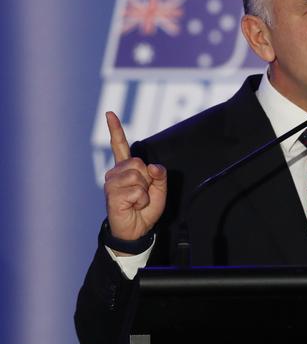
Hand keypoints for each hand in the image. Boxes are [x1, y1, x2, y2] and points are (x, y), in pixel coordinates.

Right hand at [103, 112, 166, 250]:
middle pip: (139, 163)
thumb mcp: (159, 190)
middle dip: (148, 179)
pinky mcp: (112, 195)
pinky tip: (133, 206)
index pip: (120, 146)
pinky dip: (141, 200)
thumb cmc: (145, 209)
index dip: (115, 129)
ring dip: (145, 191)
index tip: (109, 113)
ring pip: (138, 176)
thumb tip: (152, 166)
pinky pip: (136, 191)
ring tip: (137, 201)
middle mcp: (115, 173)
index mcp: (126, 168)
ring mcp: (111, 184)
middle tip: (143, 193)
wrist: (136, 230)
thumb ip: (159, 175)